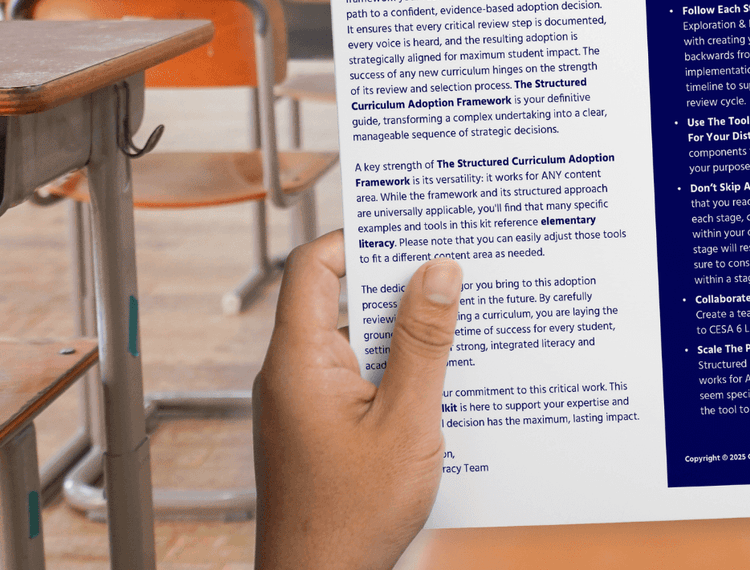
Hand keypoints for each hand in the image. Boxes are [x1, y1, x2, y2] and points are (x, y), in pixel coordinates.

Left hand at [253, 231, 462, 569]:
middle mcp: (291, 374)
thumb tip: (438, 271)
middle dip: (395, 281)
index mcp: (299, 362)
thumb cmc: (349, 520)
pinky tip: (441, 378)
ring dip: (402, 330)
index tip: (410, 229)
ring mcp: (303, 401)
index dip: (358, 237)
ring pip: (353, 338)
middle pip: (337, 296)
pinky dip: (396, 366)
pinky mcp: (319, 426)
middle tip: (450, 267)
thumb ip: (423, 344)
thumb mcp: (406, 424)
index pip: (313, 266)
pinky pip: (358, 373)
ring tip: (457, 322)